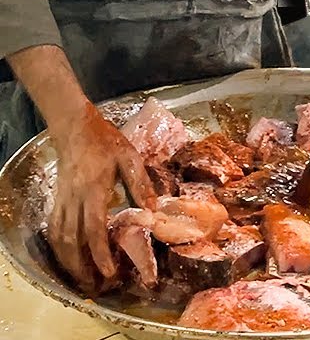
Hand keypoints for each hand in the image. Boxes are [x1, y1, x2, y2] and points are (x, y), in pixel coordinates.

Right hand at [47, 104, 155, 290]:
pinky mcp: (57, 198)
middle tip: (92, 285)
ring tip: (80, 278)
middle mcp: (74, 199)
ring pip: (59, 237)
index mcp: (93, 190)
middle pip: (72, 240)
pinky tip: (66, 256)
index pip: (94, 228)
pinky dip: (58, 246)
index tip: (108, 272)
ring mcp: (62, 199)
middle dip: (81, 266)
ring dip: (68, 260)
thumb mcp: (130, 157)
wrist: (75, 127)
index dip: (100, 253)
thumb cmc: (106, 141)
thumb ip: (140, 183)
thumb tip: (153, 209)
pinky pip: (53, 228)